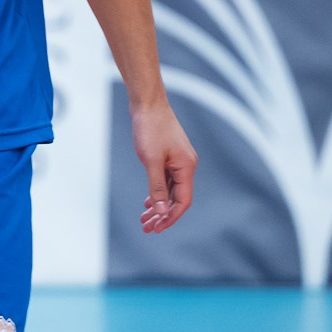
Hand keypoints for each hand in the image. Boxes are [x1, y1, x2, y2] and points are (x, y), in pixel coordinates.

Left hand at [131, 99, 196, 232]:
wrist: (147, 103)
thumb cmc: (150, 129)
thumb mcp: (151, 161)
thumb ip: (157, 187)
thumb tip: (161, 212)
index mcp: (187, 167)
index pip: (183, 201)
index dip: (170, 217)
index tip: (156, 229)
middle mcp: (186, 165)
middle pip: (177, 198)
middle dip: (163, 215)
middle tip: (147, 229)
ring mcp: (178, 161)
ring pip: (171, 191)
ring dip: (159, 206)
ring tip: (144, 220)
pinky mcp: (169, 156)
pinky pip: (166, 181)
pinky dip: (158, 193)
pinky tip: (148, 202)